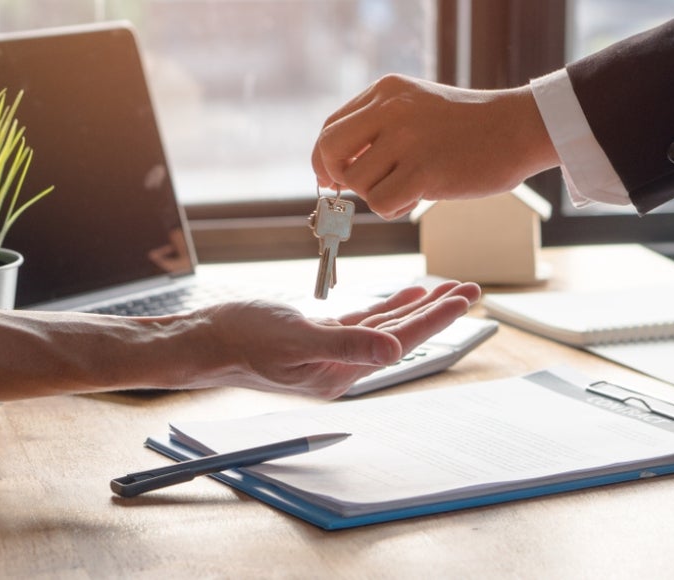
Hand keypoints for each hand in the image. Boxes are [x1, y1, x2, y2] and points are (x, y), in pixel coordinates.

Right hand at [196, 281, 480, 397]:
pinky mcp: (317, 338)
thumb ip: (347, 344)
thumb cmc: (242, 339)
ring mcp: (330, 353)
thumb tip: (395, 350)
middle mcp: (342, 366)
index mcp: (342, 371)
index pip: (401, 341)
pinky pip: (362, 322)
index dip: (436, 318)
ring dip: (415, 308)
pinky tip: (404, 295)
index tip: (465, 298)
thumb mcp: (296, 340)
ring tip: (446, 290)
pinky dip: (386, 308)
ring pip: (385, 327)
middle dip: (437, 311)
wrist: (204, 341)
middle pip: (401, 334)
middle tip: (470, 289)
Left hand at [311, 74, 557, 219]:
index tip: (334, 177)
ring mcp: (407, 139)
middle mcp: (391, 110)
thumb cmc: (468, 127)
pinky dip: (393, 210)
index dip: (324, 158)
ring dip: (376, 195)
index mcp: (386, 91)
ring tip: (408, 188)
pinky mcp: (424, 170)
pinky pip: (380, 203)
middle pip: (329, 150)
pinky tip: (415, 199)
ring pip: (356, 182)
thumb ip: (377, 128)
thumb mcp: (416, 108)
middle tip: (359, 188)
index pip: (331, 127)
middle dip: (336, 176)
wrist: (518, 129)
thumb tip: (333, 171)